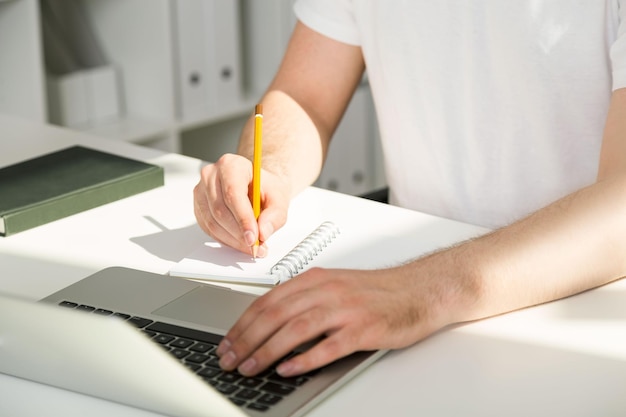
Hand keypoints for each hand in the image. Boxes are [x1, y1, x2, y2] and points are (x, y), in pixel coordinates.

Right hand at [193, 153, 290, 256]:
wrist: (256, 187)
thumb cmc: (265, 189)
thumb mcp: (279, 199)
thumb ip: (275, 215)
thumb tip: (263, 232)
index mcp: (231, 165)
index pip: (232, 193)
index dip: (243, 218)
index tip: (254, 237)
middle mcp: (211, 175)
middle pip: (220, 210)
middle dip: (238, 233)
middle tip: (255, 245)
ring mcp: (201, 191)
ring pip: (212, 222)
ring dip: (232, 240)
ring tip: (250, 246)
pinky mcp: (198, 207)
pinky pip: (208, 229)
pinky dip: (225, 240)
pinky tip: (239, 241)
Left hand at [215, 265, 454, 376]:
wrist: (417, 290)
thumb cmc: (375, 292)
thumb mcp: (333, 286)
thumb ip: (303, 300)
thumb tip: (268, 323)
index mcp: (315, 279)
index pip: (268, 301)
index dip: (242, 324)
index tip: (227, 342)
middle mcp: (327, 290)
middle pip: (276, 314)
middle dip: (247, 339)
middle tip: (230, 359)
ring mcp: (346, 309)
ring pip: (296, 329)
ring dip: (268, 350)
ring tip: (250, 367)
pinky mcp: (363, 329)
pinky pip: (329, 345)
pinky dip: (306, 359)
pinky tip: (289, 370)